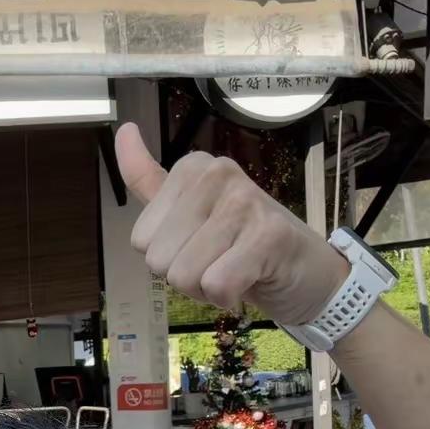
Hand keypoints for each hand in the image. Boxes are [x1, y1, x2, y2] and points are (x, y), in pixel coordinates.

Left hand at [115, 124, 348, 326]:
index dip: (167, 257)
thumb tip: (123, 131)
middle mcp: (217, 173)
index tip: (200, 245)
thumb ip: (150, 178)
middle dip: (185, 276)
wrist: (306, 272)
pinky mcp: (268, 234)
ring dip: (206, 289)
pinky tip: (249, 281)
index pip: (140, 240)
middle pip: (157, 260)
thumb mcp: (189, 211)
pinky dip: (228, 298)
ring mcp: (244, 201)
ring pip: (184, 276)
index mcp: (192, 167)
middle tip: (220, 261)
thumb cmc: (242, 243)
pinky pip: (216, 285)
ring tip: (235, 269)